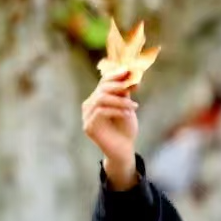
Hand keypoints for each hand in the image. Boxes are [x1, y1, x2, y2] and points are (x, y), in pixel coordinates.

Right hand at [82, 72, 139, 191]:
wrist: (123, 149)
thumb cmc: (125, 128)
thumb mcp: (127, 106)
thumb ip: (125, 92)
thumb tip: (130, 74)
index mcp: (97, 98)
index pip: (103, 82)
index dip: (115, 75)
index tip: (129, 71)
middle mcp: (89, 106)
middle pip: (101, 89)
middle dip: (118, 86)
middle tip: (133, 88)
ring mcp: (87, 117)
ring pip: (101, 99)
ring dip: (120, 101)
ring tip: (134, 106)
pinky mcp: (88, 127)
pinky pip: (101, 112)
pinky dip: (116, 111)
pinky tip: (127, 114)